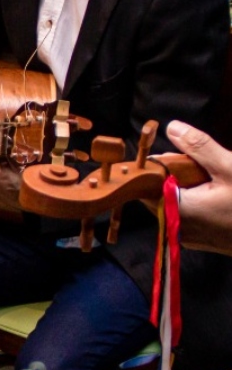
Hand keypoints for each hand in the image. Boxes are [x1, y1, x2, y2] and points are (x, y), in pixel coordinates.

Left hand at [167, 121, 231, 255]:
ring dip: (186, 190)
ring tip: (211, 180)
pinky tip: (215, 194)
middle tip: (197, 166)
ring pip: (173, 205)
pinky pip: (187, 217)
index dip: (157, 168)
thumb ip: (198, 147)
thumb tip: (173, 128)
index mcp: (177, 209)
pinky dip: (195, 203)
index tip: (174, 157)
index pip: (146, 185)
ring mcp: (188, 237)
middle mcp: (177, 228)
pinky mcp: (201, 241)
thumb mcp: (229, 168)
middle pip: (158, 195)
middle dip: (173, 177)